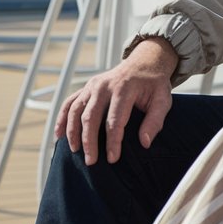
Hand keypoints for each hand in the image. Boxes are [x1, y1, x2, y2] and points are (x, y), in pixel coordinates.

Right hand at [55, 37, 177, 165]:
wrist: (145, 62)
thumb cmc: (154, 85)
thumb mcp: (163, 100)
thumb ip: (155, 120)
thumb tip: (145, 143)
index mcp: (124, 88)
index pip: (115, 120)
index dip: (113, 141)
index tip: (113, 159)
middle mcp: (105, 85)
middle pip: (91, 117)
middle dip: (89, 141)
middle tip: (91, 162)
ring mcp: (93, 85)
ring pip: (76, 110)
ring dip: (72, 132)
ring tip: (75, 151)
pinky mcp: (87, 87)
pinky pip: (69, 103)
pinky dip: (61, 118)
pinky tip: (59, 135)